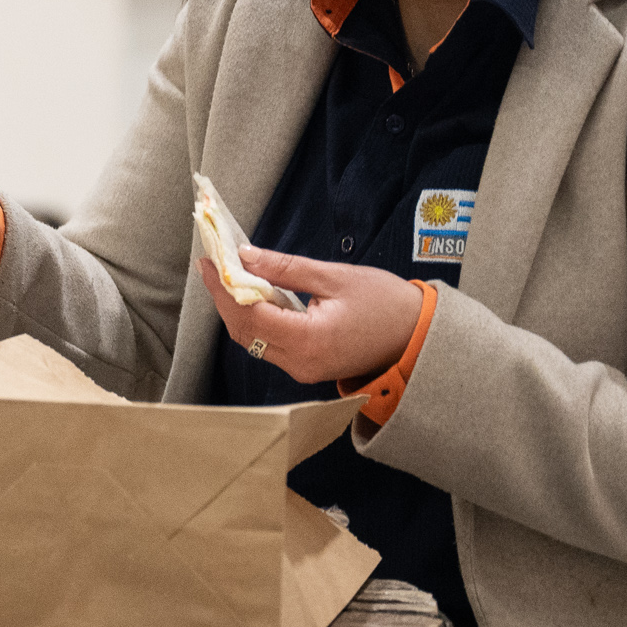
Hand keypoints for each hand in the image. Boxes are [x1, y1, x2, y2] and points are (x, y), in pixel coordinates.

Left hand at [197, 248, 424, 388]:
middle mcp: (300, 363)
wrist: (419, 338)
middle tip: (213, 264)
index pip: (248, 315)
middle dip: (224, 297)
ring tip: (228, 276)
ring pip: (253, 340)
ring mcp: (303, 370)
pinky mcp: (307, 368)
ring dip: (238, 309)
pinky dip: (257, 320)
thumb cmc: (387, 305)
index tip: (208, 261)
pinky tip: (254, 296)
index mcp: (308, 341)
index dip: (223, 288)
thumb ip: (286, 269)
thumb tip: (246, 257)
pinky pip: (270, 345)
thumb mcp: (335, 277)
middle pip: (244, 331)